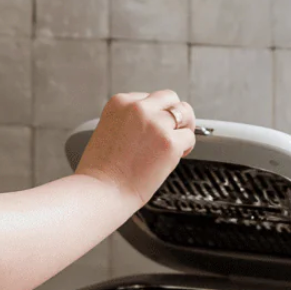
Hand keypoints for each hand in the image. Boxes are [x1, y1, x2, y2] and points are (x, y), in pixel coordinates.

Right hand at [76, 91, 196, 206]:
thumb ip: (128, 121)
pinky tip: (174, 157)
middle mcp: (138, 108)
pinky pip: (189, 137)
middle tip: (172, 130)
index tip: (151, 130)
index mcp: (119, 102)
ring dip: (183, 127)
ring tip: (177, 142)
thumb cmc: (101, 171)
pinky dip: (185, 148)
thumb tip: (151, 124)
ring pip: (184, 112)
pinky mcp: (170, 142)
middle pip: (169, 97)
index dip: (153, 115)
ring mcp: (156, 124)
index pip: (147, 98)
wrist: (101, 192)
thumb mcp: (107, 130)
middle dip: (173, 114)